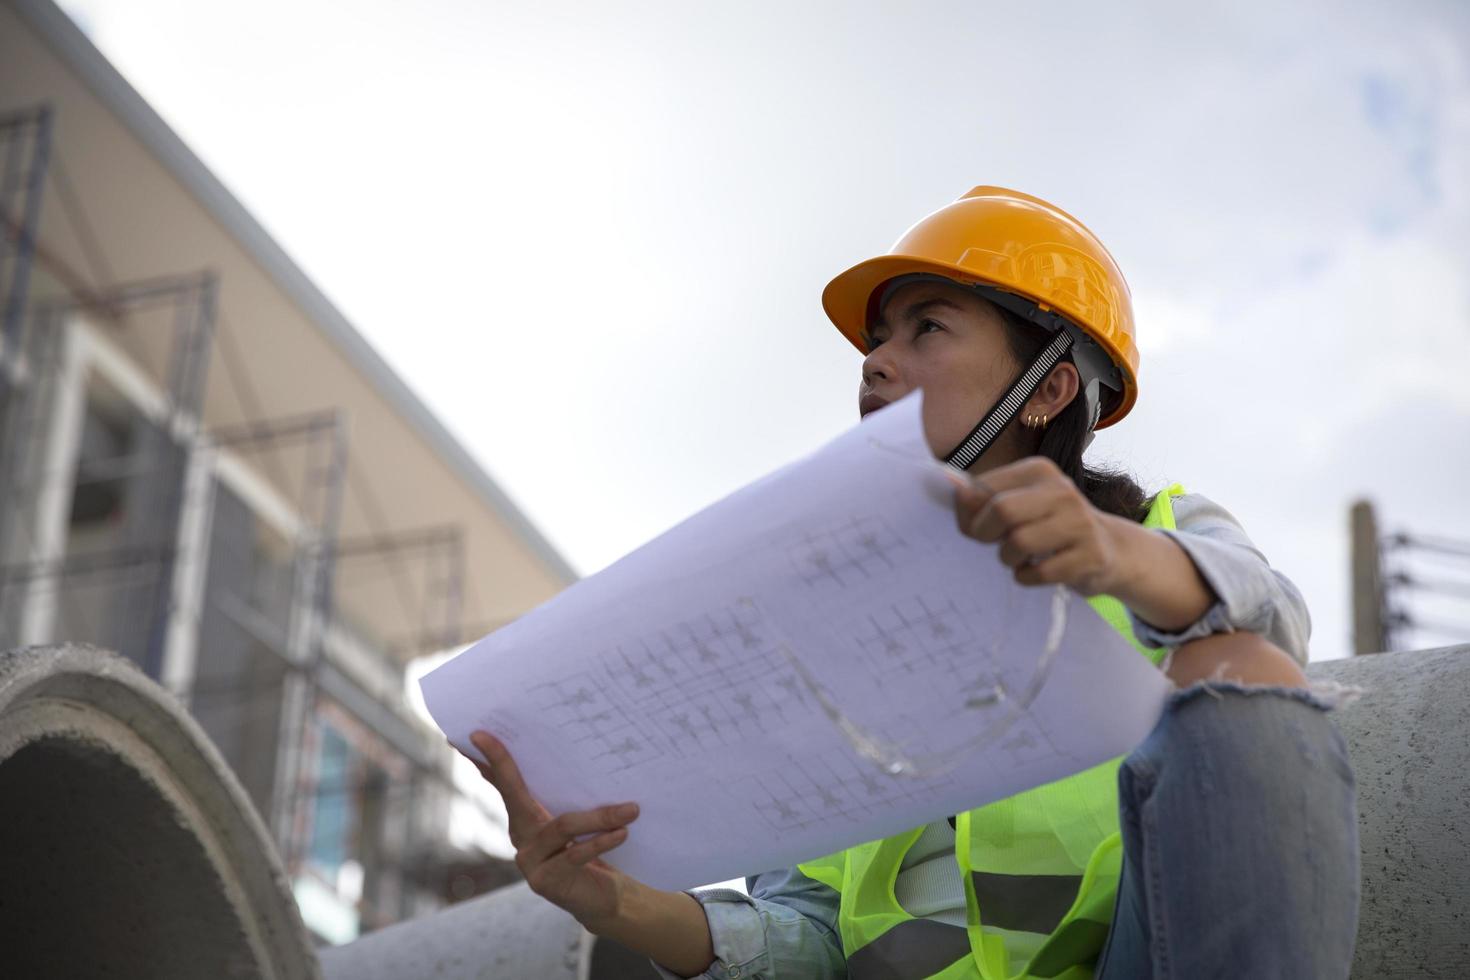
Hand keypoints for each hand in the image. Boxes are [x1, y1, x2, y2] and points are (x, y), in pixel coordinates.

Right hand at [459, 731, 639, 927]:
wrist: (607, 898)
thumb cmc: (594, 849)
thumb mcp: (582, 818)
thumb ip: (574, 795)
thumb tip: (587, 751)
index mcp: (525, 816)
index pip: (504, 783)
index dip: (491, 759)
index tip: (477, 732)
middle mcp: (521, 836)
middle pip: (515, 794)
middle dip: (504, 764)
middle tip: (490, 737)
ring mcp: (529, 861)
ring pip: (561, 826)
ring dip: (598, 818)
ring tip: (631, 810)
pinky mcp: (544, 882)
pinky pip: (575, 854)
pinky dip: (600, 842)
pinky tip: (621, 833)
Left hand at [953, 456, 1127, 595]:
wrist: (1110, 549)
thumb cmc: (1049, 526)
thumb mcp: (1020, 502)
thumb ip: (984, 498)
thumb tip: (952, 490)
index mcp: (1038, 470)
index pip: (983, 487)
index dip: (968, 513)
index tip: (975, 527)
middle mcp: (1061, 491)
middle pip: (1002, 509)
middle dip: (985, 533)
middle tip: (994, 543)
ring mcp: (1080, 522)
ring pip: (1018, 543)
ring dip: (1008, 559)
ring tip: (1019, 557)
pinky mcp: (1090, 556)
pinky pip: (1039, 573)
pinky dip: (1026, 577)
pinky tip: (1035, 571)